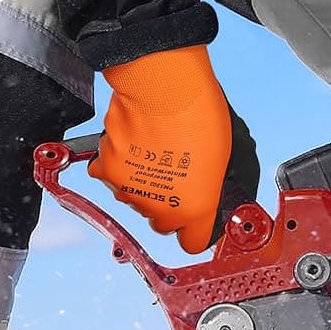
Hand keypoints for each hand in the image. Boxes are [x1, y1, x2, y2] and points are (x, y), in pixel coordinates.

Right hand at [89, 45, 256, 252]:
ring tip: (156, 151)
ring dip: (143, 183)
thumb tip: (209, 191)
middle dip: (168, 205)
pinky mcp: (107, 170)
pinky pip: (112, 175)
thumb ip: (211, 186)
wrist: (162, 86)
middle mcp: (159, 208)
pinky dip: (120, 164)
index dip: (195, 230)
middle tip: (176, 175)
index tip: (196, 220)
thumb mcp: (223, 157)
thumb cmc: (197, 113)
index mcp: (194, 209)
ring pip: (135, 199)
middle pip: (161, 222)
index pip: (192, 242)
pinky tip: (134, 145)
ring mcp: (130, 191)